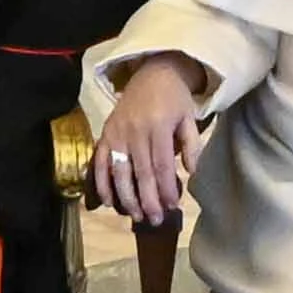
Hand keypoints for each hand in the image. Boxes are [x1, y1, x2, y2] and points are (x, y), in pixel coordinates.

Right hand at [91, 56, 208, 222]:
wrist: (152, 72)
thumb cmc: (175, 99)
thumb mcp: (190, 117)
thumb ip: (193, 145)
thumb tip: (191, 173)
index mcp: (159, 126)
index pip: (162, 165)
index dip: (166, 189)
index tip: (172, 207)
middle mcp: (135, 131)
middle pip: (141, 173)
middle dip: (148, 200)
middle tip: (155, 220)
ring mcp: (117, 133)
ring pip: (120, 171)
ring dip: (127, 197)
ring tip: (137, 216)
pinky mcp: (105, 134)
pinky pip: (100, 162)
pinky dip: (102, 183)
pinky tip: (109, 202)